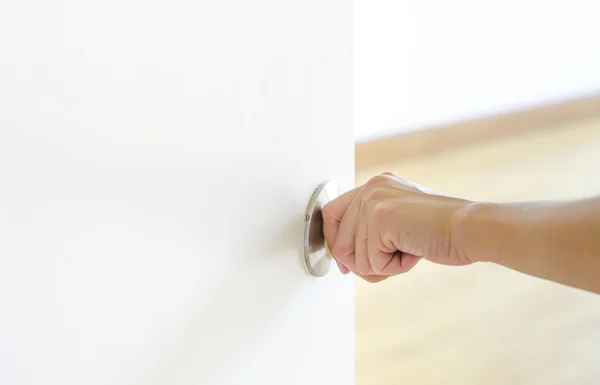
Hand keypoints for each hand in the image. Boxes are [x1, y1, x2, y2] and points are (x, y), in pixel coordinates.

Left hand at [322, 173, 472, 282]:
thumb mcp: (399, 223)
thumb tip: (343, 258)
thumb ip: (371, 231)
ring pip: (354, 257)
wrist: (469, 229)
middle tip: (393, 260)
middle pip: (339, 243)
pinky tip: (413, 252)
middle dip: (362, 264)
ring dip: (382, 266)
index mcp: (375, 186)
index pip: (332, 214)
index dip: (335, 245)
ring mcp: (373, 201)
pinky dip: (392, 268)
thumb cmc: (441, 232)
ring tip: (409, 250)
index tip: (344, 266)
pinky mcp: (380, 218)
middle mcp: (370, 188)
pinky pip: (371, 262)